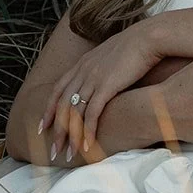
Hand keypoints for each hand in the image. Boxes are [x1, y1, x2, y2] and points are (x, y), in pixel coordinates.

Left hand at [41, 24, 163, 160]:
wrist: (149, 37)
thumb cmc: (137, 46)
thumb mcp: (111, 55)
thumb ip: (102, 68)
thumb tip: (105, 78)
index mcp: (82, 63)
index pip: (58, 89)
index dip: (49, 109)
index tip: (43, 126)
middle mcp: (82, 71)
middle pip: (61, 105)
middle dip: (56, 130)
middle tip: (52, 150)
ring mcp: (92, 78)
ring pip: (73, 112)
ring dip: (70, 136)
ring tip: (67, 155)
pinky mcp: (106, 86)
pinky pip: (92, 114)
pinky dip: (88, 131)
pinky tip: (88, 147)